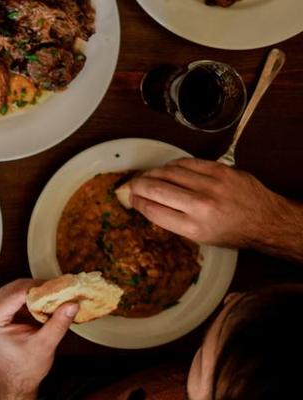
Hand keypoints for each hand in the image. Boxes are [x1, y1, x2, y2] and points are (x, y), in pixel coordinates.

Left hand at [0, 279, 75, 394]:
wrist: (15, 378)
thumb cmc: (25, 366)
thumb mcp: (44, 346)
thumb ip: (58, 324)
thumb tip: (72, 304)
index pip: (18, 292)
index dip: (41, 288)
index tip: (62, 288)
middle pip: (19, 286)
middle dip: (42, 288)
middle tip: (65, 292)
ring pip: (20, 287)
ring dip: (40, 291)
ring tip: (60, 297)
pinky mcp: (2, 306)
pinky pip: (20, 293)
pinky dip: (35, 296)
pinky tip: (50, 302)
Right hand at [127, 157, 292, 249]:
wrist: (267, 220)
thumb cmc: (233, 232)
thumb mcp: (201, 237)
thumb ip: (173, 220)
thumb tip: (147, 202)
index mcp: (194, 227)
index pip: (153, 210)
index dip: (137, 202)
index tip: (131, 198)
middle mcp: (201, 206)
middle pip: (155, 188)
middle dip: (138, 185)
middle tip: (132, 185)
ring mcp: (210, 185)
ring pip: (167, 171)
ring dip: (153, 173)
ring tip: (149, 176)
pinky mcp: (219, 170)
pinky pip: (185, 162)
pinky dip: (172, 165)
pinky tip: (168, 170)